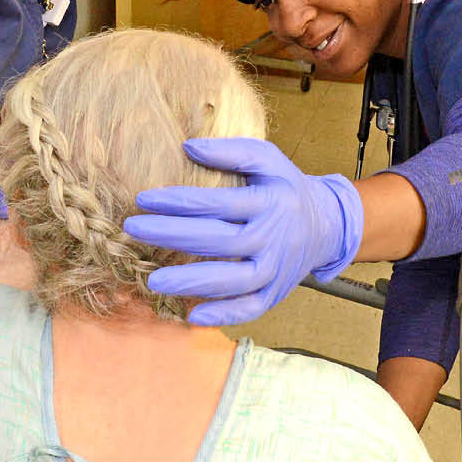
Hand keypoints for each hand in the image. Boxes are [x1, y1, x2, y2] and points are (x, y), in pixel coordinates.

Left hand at [122, 138, 363, 325]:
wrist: (326, 225)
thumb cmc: (286, 188)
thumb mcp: (268, 159)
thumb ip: (231, 151)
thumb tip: (188, 146)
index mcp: (270, 202)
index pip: (217, 203)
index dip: (178, 202)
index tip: (143, 199)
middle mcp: (274, 238)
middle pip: (221, 241)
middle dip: (174, 235)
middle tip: (134, 230)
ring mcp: (276, 269)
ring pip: (235, 281)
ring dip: (194, 283)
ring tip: (154, 281)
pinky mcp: (276, 292)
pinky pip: (251, 308)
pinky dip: (225, 314)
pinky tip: (192, 316)